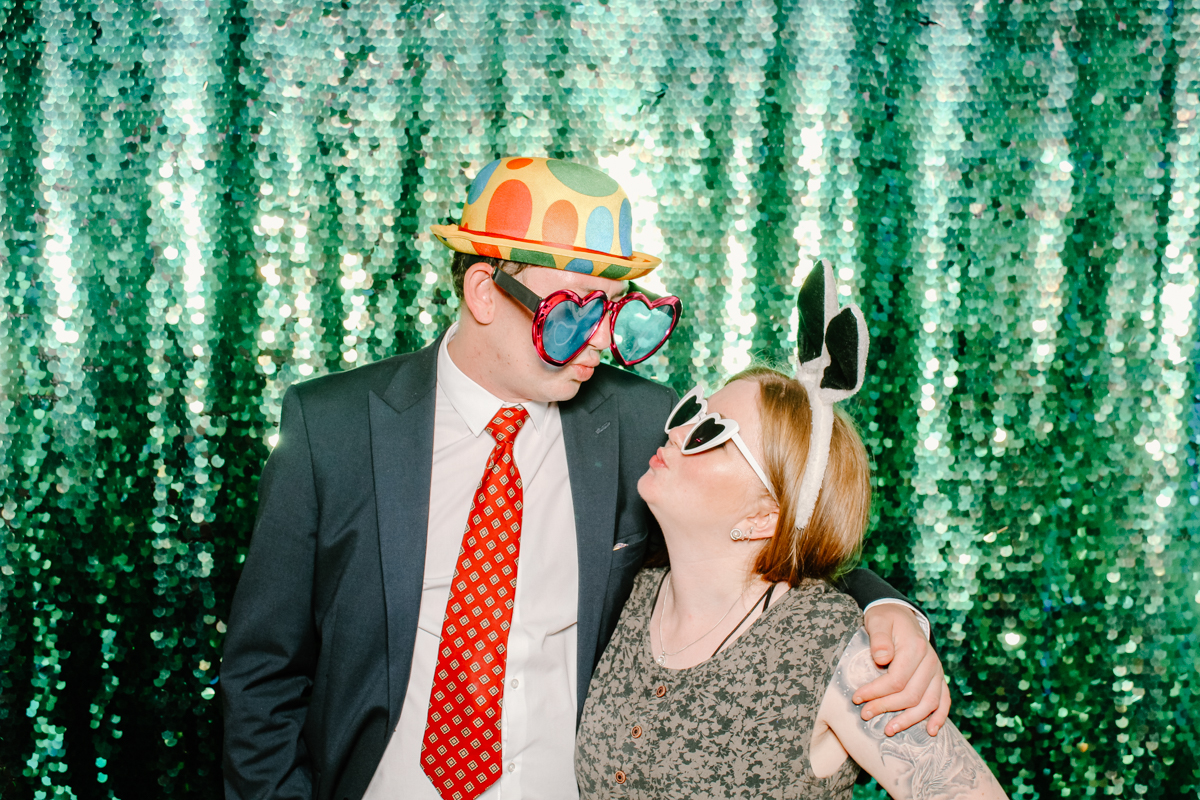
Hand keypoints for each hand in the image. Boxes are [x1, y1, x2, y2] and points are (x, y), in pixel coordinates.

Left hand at [853, 604, 950, 736]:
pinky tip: (930, 731)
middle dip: (886, 707)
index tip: (857, 698)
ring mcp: (936, 670)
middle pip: (911, 694)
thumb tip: (881, 659)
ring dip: (909, 719)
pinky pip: (944, 700)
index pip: (896, 679)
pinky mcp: (938, 677)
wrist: (901, 613)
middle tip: (865, 714)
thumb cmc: (885, 618)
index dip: (876, 692)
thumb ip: (879, 639)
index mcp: (915, 647)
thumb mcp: (877, 621)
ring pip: (928, 702)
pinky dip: (939, 717)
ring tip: (889, 729)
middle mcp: (930, 661)